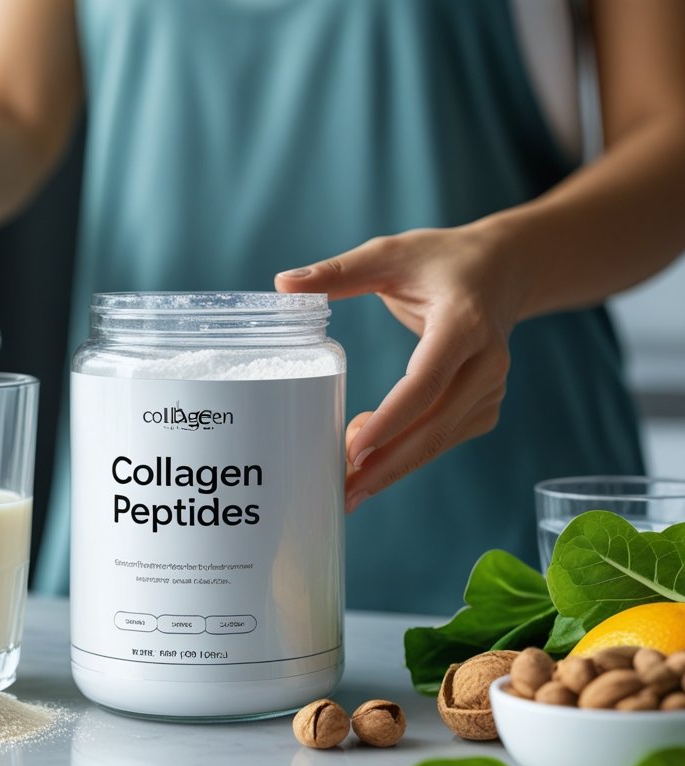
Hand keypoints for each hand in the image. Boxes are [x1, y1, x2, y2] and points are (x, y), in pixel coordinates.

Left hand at [275, 226, 524, 512]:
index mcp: (464, 324)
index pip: (427, 381)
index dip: (391, 418)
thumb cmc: (439, 262)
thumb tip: (283, 284)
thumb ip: (338, 272)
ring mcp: (490, 388)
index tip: (355, 448)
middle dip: (388, 463)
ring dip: (393, 466)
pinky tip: (370, 463)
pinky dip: (406, 455)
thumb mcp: (389, 255)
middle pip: (435, 424)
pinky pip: (442, 439)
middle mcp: (487, 362)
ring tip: (347, 486)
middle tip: (344, 492)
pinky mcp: (484, 405)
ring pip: (439, 440)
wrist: (501, 272)